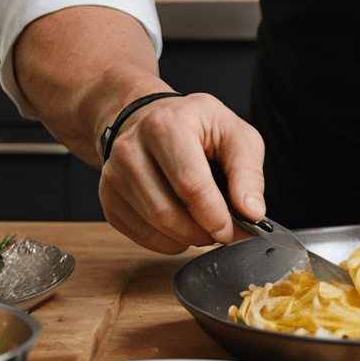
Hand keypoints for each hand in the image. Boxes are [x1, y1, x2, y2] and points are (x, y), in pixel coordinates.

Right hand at [99, 91, 266, 254]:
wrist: (149, 119)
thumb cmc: (196, 126)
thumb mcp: (234, 133)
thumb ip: (248, 171)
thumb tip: (251, 212)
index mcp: (167, 124)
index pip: (190, 184)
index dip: (215, 215)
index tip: (233, 229)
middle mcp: (131, 148)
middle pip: (168, 212)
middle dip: (202, 232)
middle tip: (223, 232)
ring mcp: (113, 174)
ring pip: (154, 227)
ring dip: (187, 238)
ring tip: (205, 226)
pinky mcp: (107, 198)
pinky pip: (140, 236)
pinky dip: (168, 241)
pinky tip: (182, 225)